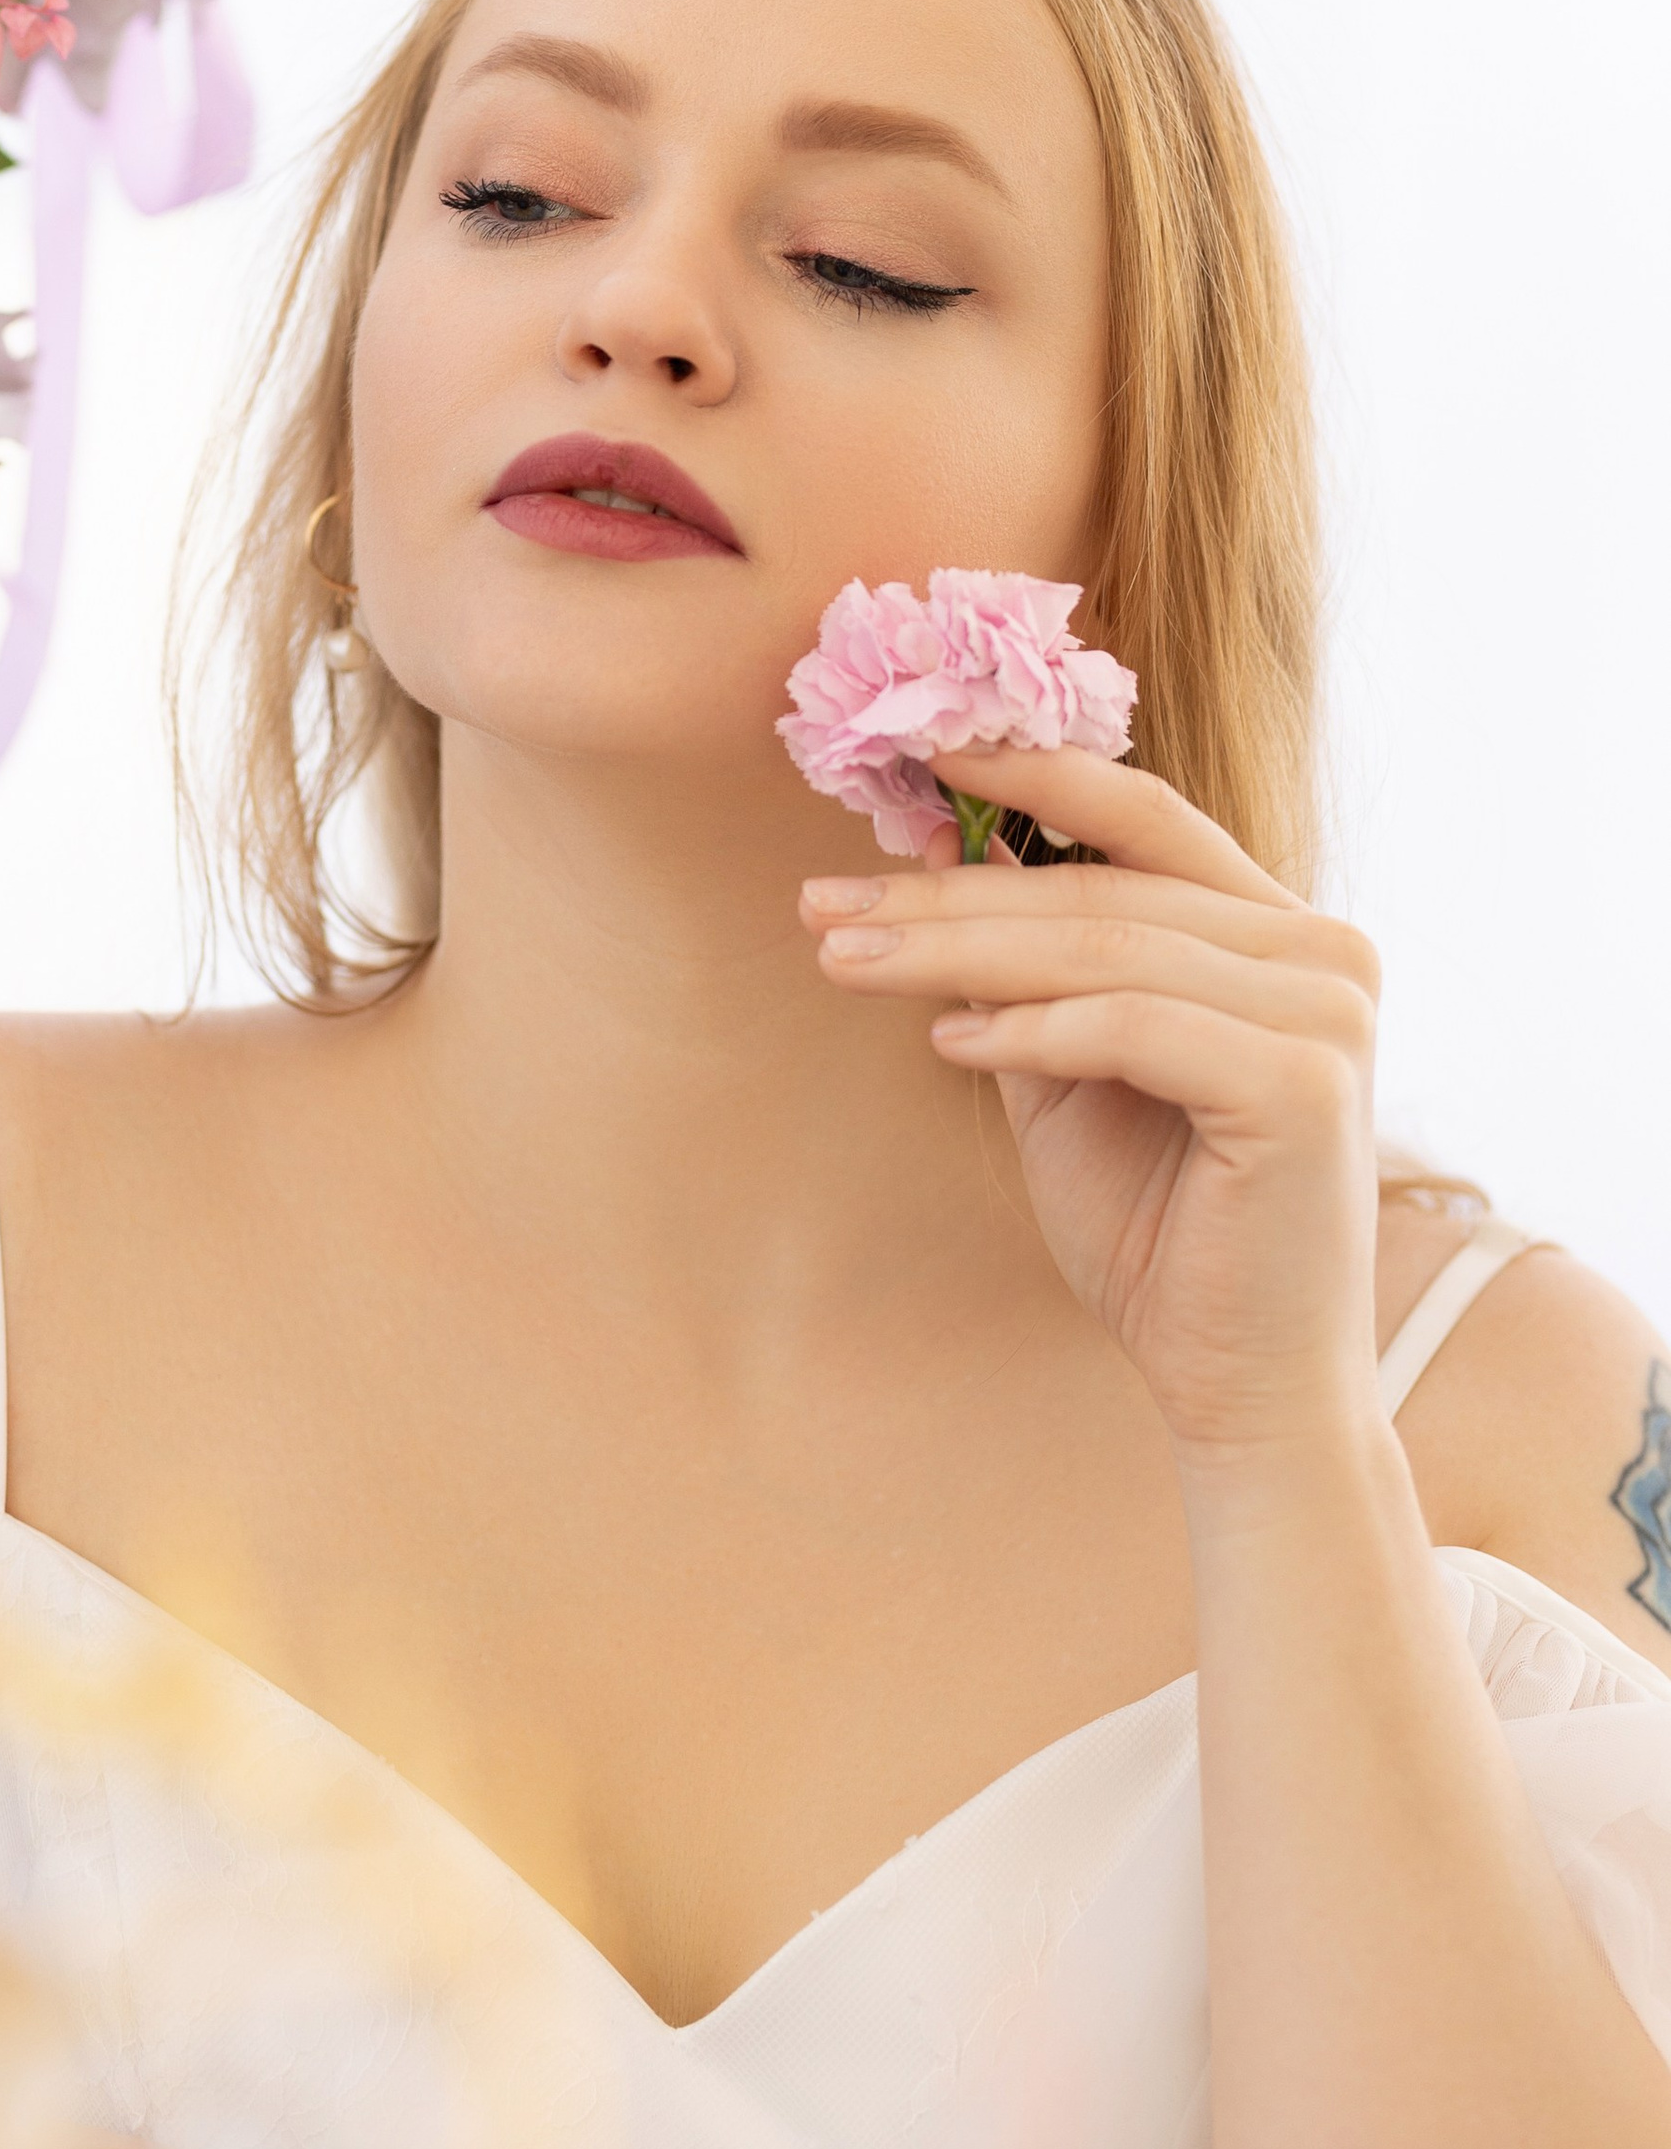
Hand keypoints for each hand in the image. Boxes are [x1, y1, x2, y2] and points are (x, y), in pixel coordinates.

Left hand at [800, 745, 1385, 1460]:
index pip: (1142, 817)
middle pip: (1100, 887)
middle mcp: (1324, 949)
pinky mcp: (1304, 1083)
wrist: (1242, 1387)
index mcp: (1281, 930)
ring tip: (844, 959)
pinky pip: (1131, 1024)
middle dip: (945, 893)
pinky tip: (945, 1041)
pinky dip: (1028, 1030)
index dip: (1026, 775)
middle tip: (821, 901)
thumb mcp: (1068, 1071)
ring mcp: (1326, 1011)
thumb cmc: (1159, 1230)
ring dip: (955, 951)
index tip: (905, 762)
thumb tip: (932, 840)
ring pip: (1104, 946)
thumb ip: (1023, 964)